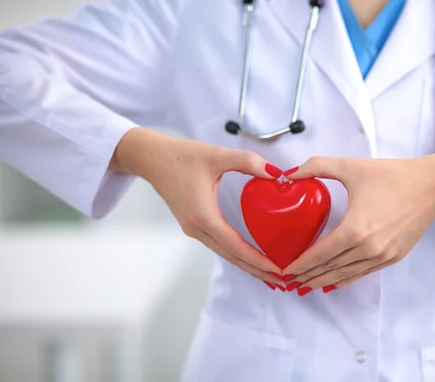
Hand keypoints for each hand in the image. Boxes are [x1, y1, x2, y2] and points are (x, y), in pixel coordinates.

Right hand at [111, 127, 285, 289]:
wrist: (151, 158)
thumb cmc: (181, 156)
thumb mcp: (217, 155)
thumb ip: (248, 161)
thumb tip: (276, 173)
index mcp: (204, 216)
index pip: (236, 246)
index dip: (259, 260)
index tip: (279, 270)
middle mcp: (197, 229)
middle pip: (232, 257)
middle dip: (257, 270)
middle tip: (283, 280)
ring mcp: (193, 229)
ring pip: (224, 253)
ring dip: (247, 264)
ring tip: (270, 272)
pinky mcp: (192, 225)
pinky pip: (218, 245)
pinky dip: (236, 253)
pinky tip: (249, 254)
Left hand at [282, 153, 434, 295]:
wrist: (432, 186)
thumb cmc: (392, 175)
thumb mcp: (351, 166)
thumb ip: (318, 166)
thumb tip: (289, 174)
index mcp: (355, 229)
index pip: (320, 254)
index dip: (301, 265)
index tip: (284, 272)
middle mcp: (369, 248)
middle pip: (331, 268)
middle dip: (308, 277)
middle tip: (288, 283)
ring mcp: (383, 256)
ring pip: (346, 275)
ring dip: (324, 281)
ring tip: (306, 286)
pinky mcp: (394, 257)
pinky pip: (363, 273)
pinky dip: (346, 279)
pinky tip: (334, 282)